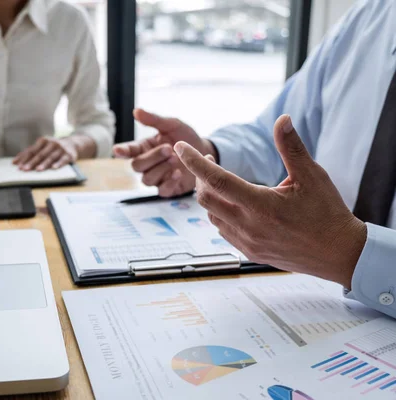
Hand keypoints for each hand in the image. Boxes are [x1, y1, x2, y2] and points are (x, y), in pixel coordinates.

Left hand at [13, 137, 77, 170]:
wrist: (72, 144)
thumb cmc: (52, 147)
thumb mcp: (42, 147)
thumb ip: (30, 152)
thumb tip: (15, 161)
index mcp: (43, 141)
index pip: (32, 151)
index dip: (24, 158)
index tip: (18, 166)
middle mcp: (51, 143)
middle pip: (40, 154)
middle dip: (32, 162)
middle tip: (25, 169)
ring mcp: (60, 149)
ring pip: (50, 157)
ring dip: (44, 164)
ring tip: (38, 170)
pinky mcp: (68, 154)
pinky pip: (63, 160)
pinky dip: (58, 164)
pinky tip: (54, 168)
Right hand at [113, 109, 216, 196]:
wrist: (206, 151)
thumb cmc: (185, 137)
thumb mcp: (172, 124)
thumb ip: (154, 120)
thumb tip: (136, 111)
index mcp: (145, 147)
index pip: (129, 150)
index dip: (122, 151)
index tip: (117, 150)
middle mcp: (147, 164)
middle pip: (137, 166)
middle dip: (152, 157)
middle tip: (169, 149)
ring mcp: (157, 178)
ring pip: (147, 179)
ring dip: (161, 169)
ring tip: (176, 159)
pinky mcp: (168, 188)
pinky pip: (161, 191)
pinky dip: (169, 182)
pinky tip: (178, 173)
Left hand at [174, 114, 366, 288]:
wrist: (340, 254)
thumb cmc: (328, 212)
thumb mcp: (312, 175)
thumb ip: (291, 147)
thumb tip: (282, 119)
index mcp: (262, 205)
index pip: (217, 180)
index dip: (195, 161)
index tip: (180, 147)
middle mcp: (249, 226)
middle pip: (206, 198)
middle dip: (200, 177)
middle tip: (210, 163)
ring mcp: (247, 243)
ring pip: (212, 216)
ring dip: (210, 196)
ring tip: (222, 182)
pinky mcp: (250, 253)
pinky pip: (223, 231)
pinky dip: (220, 214)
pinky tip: (233, 205)